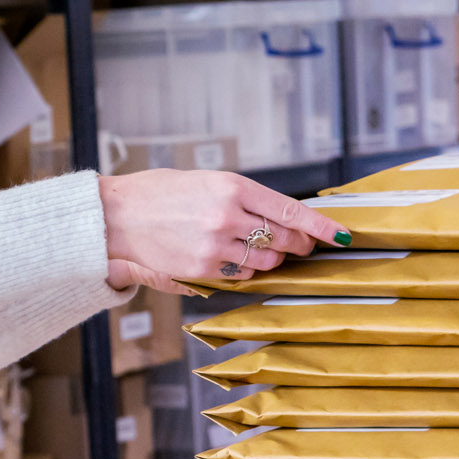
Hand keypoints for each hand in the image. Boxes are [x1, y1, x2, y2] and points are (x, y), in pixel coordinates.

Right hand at [98, 169, 350, 290]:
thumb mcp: (203, 182)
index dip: (321, 226)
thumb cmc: (157, 194)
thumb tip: (278, 219)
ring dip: (269, 260)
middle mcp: (227, 215)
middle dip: (297, 245)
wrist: (115, 215)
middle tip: (299, 246)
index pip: (290, 210)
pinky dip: (243, 270)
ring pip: (266, 262)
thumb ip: (240, 199)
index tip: (342, 235)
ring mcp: (215, 244)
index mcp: (232, 186)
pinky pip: (240, 275)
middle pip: (284, 239)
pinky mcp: (202, 268)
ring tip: (254, 251)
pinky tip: (230, 259)